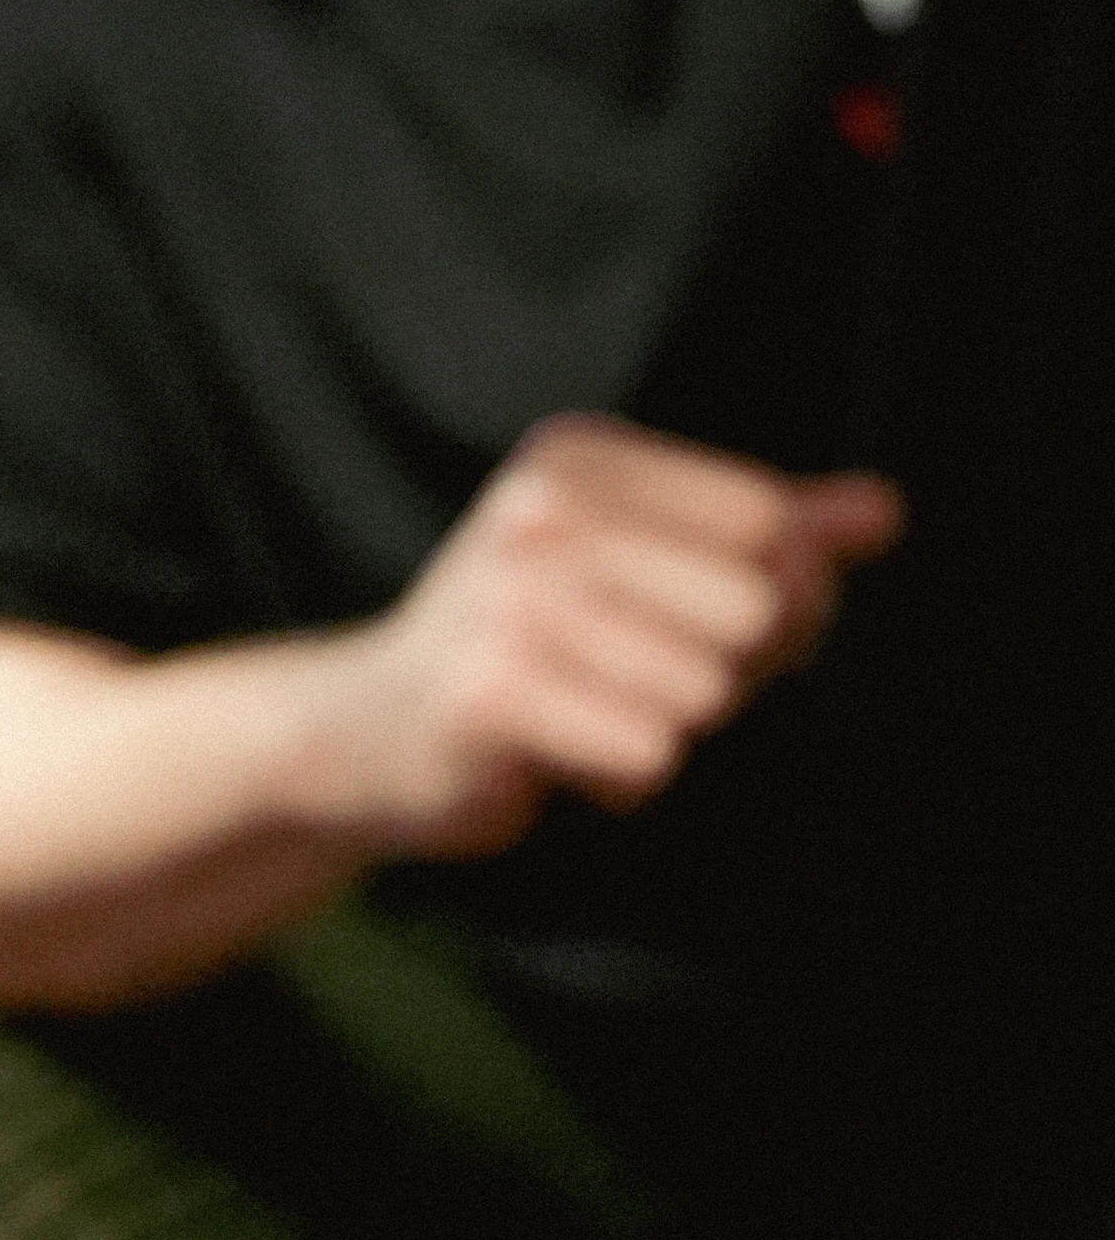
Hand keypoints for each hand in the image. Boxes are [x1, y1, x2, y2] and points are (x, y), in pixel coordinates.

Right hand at [308, 420, 902, 855]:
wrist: (357, 734)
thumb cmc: (518, 649)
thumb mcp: (631, 562)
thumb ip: (759, 531)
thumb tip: (882, 511)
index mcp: (578, 460)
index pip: (769, 525)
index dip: (771, 599)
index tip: (685, 625)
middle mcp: (542, 514)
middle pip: (754, 608)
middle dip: (723, 671)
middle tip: (631, 681)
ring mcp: (510, 602)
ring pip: (707, 689)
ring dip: (666, 728)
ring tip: (585, 716)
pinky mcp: (492, 695)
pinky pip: (649, 753)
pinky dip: (619, 778)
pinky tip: (554, 758)